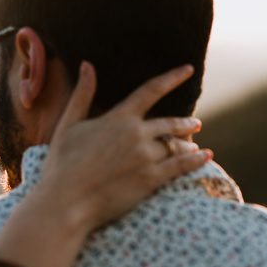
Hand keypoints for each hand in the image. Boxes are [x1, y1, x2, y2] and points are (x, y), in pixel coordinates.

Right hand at [34, 62, 211, 235]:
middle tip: (195, 124)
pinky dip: (196, 160)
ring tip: (194, 147)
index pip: (151, 91)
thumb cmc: (61, 163)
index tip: (188, 69)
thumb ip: (82, 94)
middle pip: (170, 123)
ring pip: (176, 146)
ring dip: (187, 145)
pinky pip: (181, 166)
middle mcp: (136, 135)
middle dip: (184, 123)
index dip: (171, 78)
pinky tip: (205, 157)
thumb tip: (87, 65)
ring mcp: (146, 158)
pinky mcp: (150, 180)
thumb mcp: (68, 125)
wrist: (65, 201)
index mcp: (118, 118)